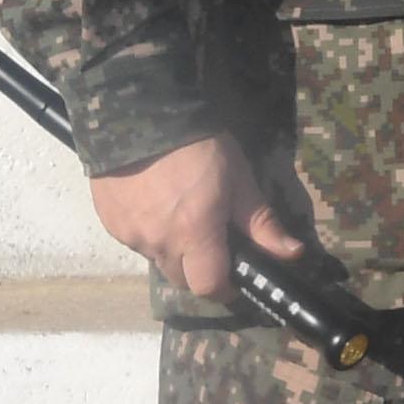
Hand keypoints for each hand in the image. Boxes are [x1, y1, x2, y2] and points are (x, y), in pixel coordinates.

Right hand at [88, 134, 302, 304]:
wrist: (140, 115)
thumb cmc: (200, 146)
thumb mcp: (239, 179)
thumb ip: (261, 223)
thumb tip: (292, 253)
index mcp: (194, 235)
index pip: (209, 287)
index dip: (225, 286)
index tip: (235, 274)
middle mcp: (158, 244)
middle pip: (182, 279)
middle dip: (200, 270)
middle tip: (212, 239)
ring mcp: (130, 236)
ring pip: (158, 260)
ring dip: (174, 250)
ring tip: (182, 212)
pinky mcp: (110, 225)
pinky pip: (136, 242)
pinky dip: (150, 233)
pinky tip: (156, 203)